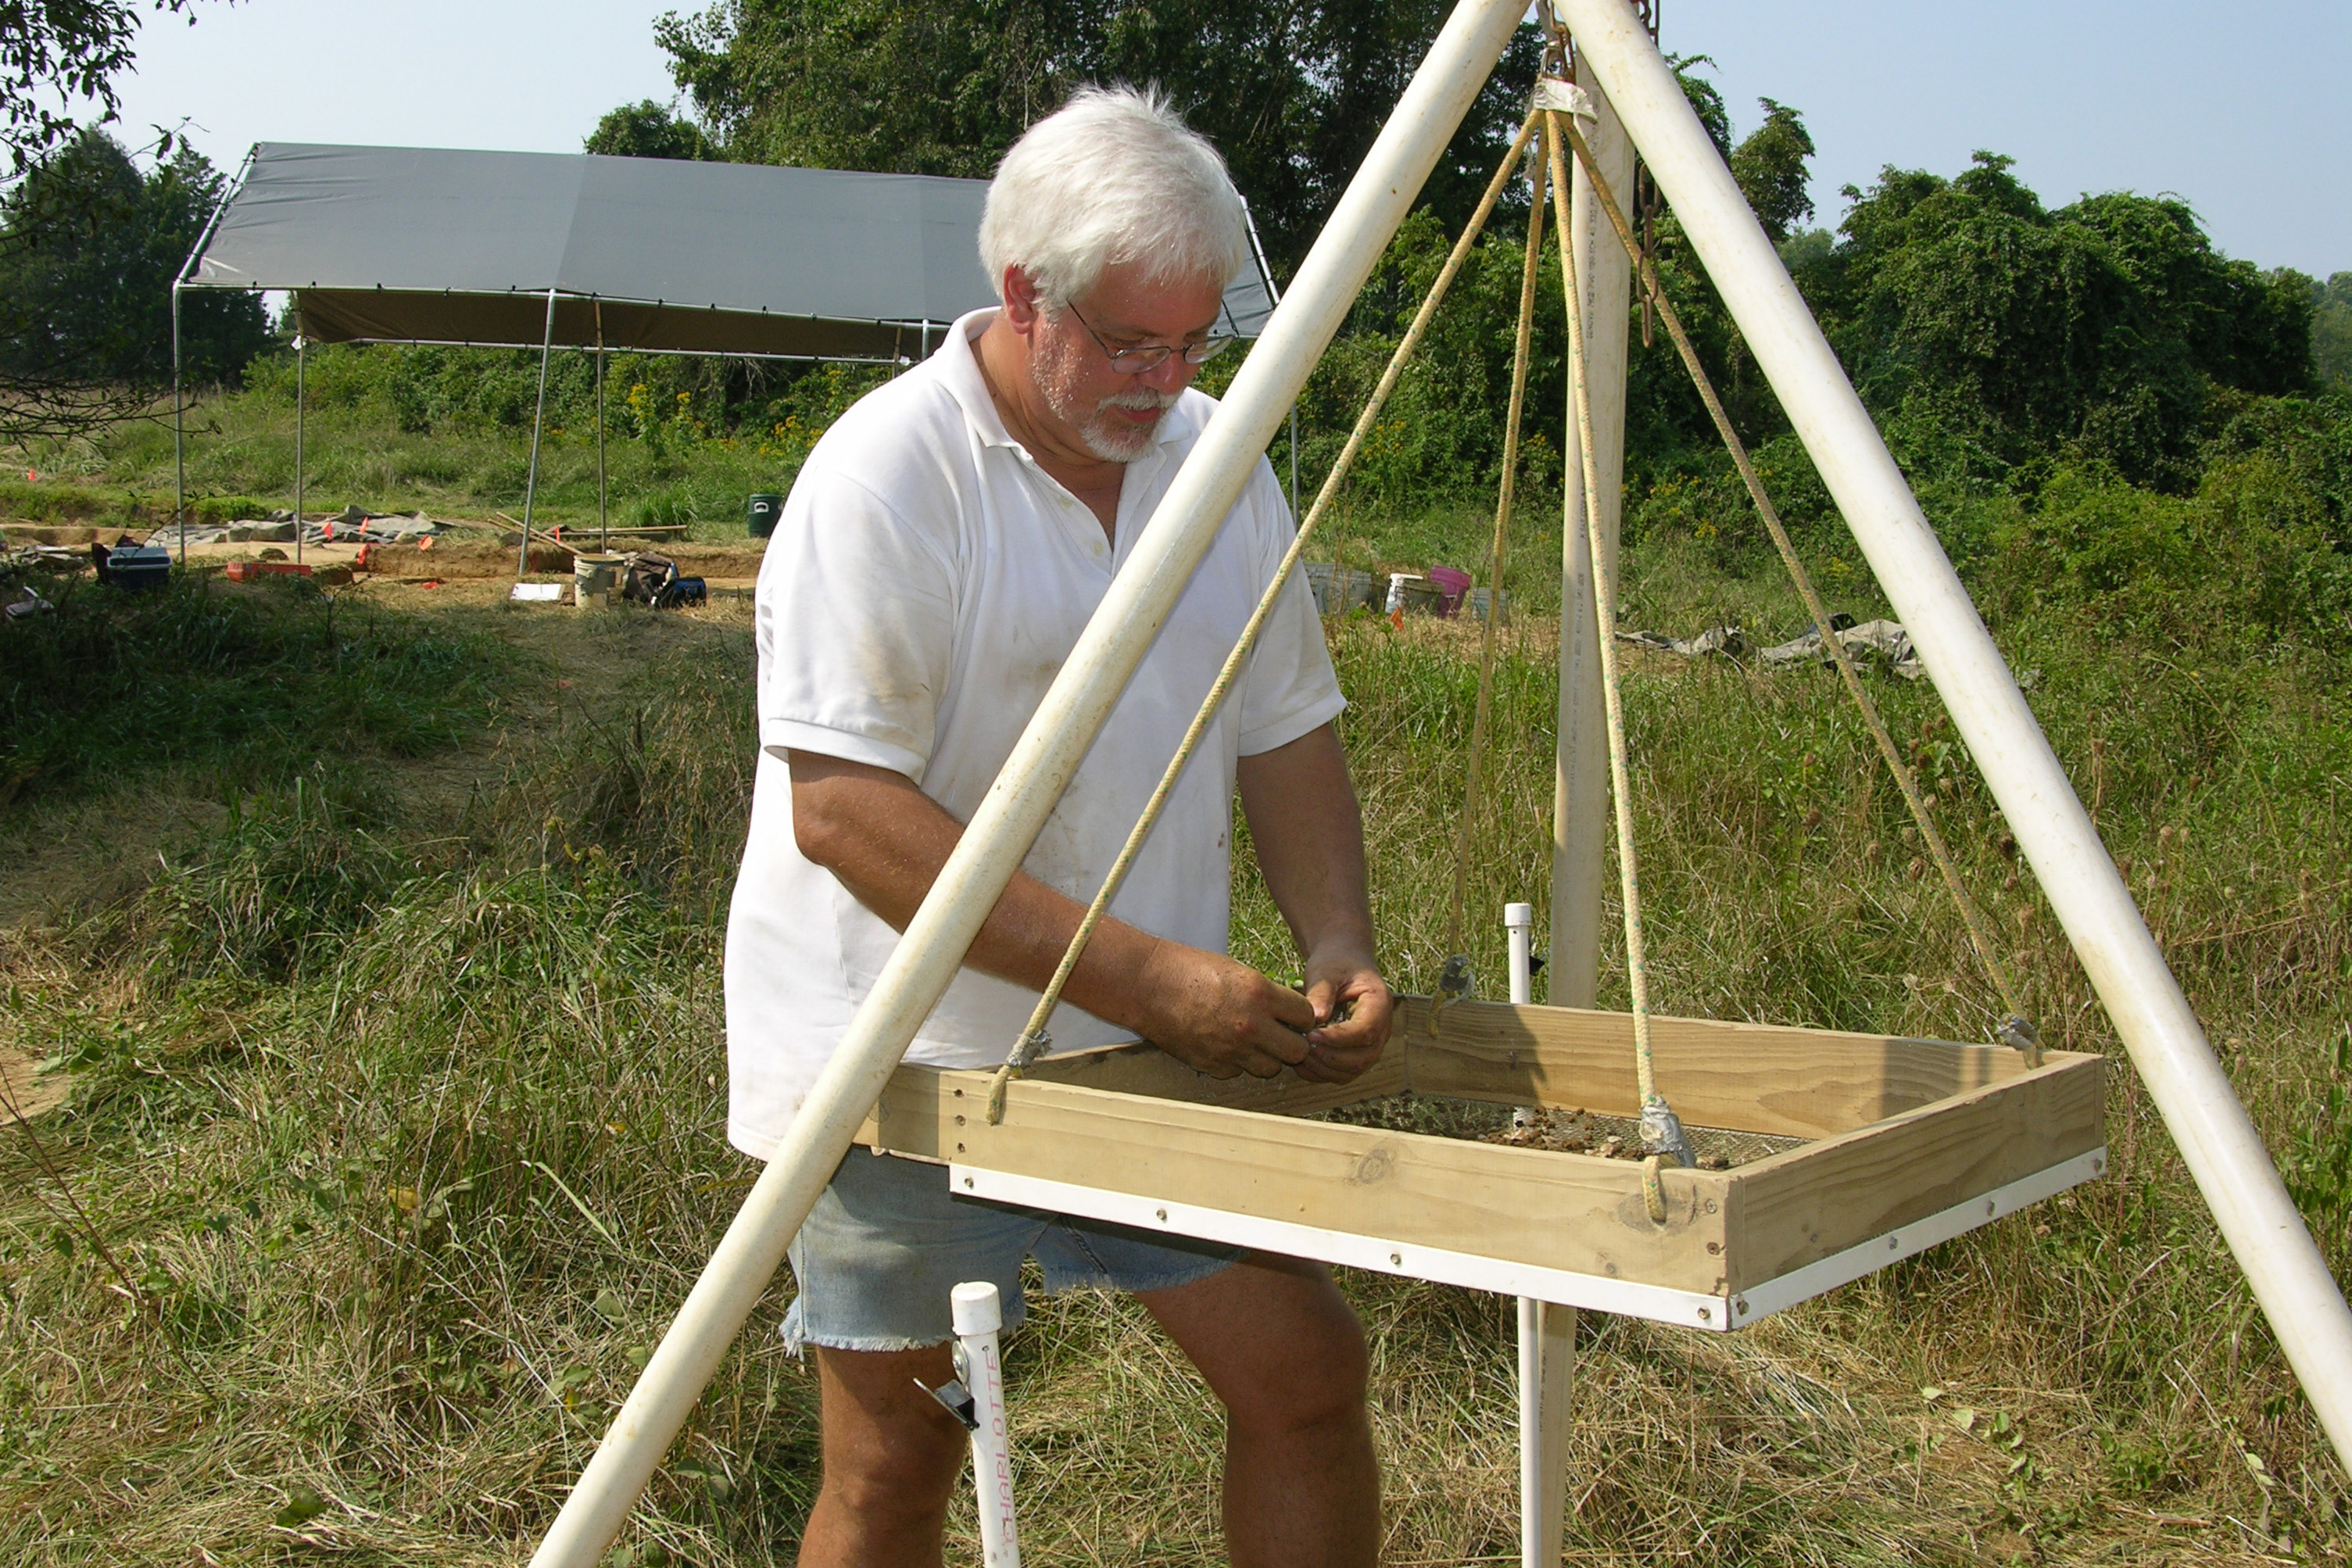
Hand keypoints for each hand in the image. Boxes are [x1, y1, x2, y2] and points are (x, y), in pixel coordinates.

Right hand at [1131, 941, 1319, 1078]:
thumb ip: (1266, 995)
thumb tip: (1288, 1013)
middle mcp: (1251, 1026)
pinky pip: (1238, 1072)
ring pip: (1270, 1068)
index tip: (1293, 1016)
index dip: (1301, 1017)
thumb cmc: (1190, 970)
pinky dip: (1236, 1063)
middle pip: (1297, 1051)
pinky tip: (1224, 1045)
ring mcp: (1232, 1050)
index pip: (1306, 1017)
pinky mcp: (1213, 1065)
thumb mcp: (1238, 971)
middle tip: (1279, 1033)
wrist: (1147, 985)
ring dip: (1266, 1057)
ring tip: (1251, 1041)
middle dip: (1291, 1043)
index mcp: (1260, 995)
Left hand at [1294, 947, 1392, 1083]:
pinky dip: (1321, 1074)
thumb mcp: (1325, 971)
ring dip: (1324, 1069)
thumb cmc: (1335, 964)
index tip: (1311, 1034)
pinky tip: (1300, 1062)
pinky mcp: (1355, 1054)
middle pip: (1363, 1058)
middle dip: (1330, 1058)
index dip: (1338, 1038)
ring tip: (1299, 1054)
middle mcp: (1381, 1029)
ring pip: (1352, 1071)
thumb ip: (1321, 992)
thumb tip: (1315, 1018)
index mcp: (1379, 1004)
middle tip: (1302, 1048)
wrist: (1342, 964)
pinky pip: (1342, 1074)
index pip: (1365, 1031)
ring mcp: (1370, 1045)